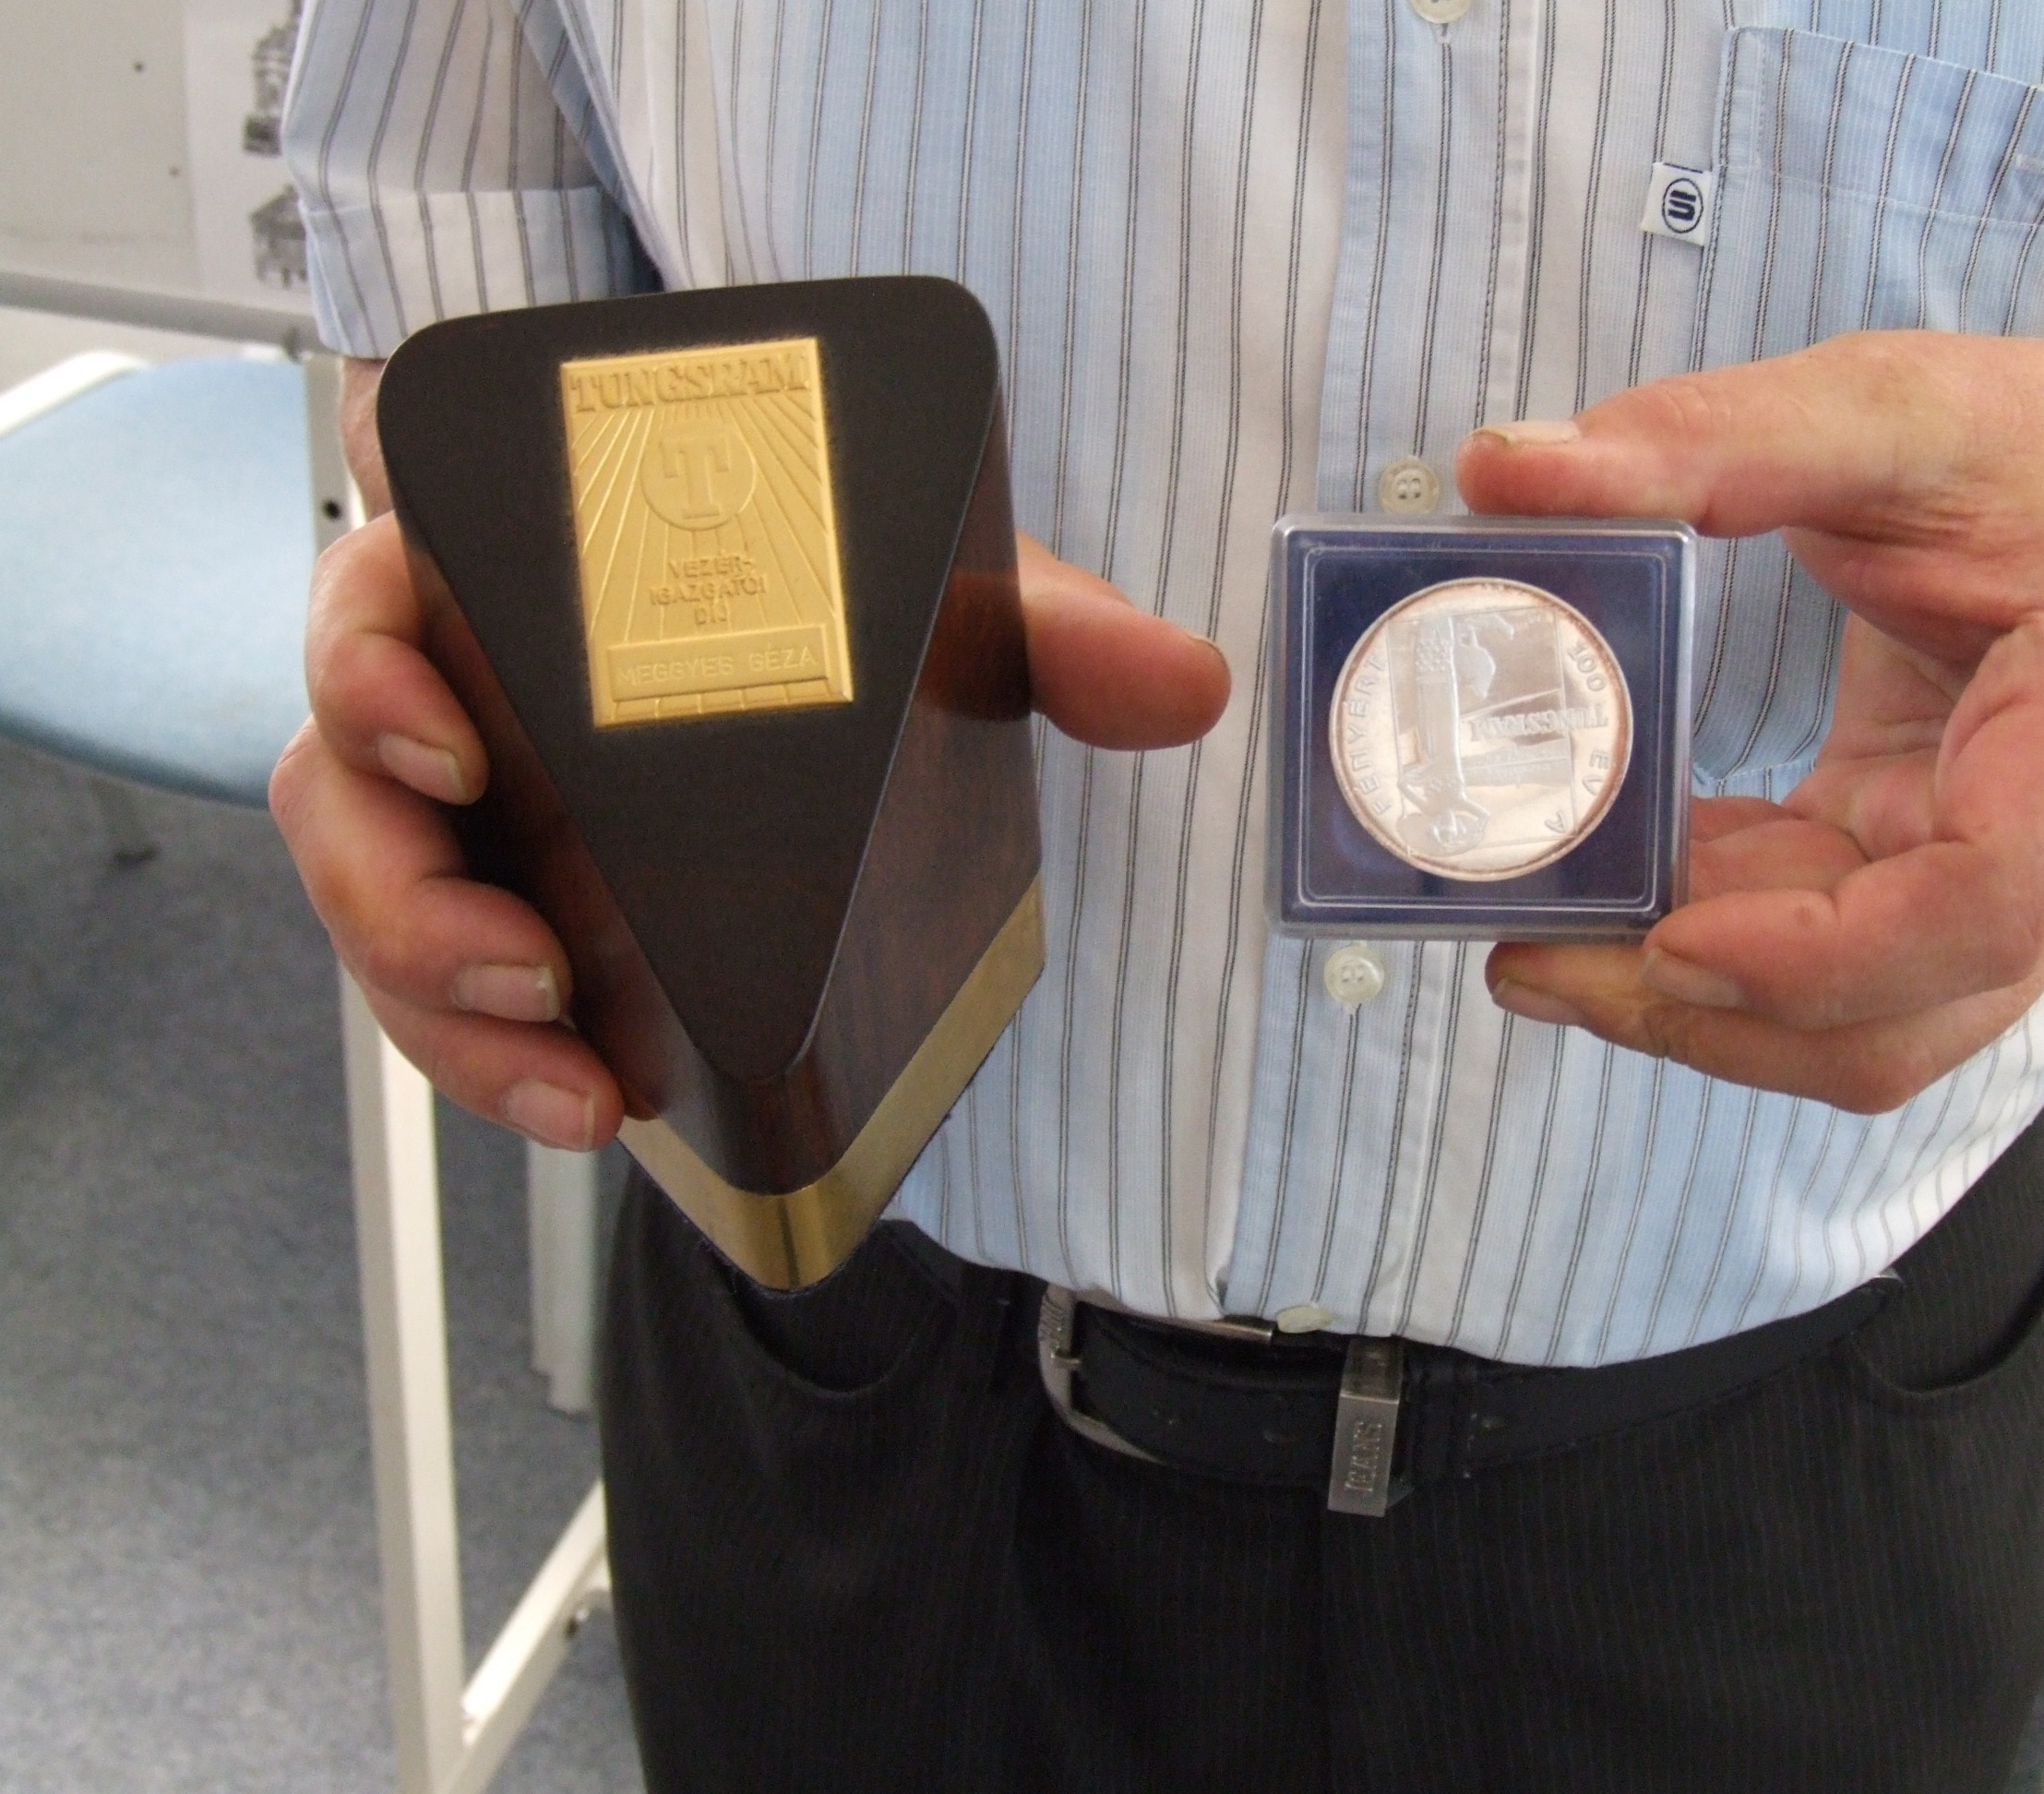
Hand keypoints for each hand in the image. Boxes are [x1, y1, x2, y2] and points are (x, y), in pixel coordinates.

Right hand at [270, 516, 1228, 1148]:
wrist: (823, 688)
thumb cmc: (839, 610)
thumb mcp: (937, 602)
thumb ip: (1046, 625)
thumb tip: (1186, 680)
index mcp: (522, 569)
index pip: (381, 583)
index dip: (367, 657)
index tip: (441, 736)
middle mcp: (463, 691)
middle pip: (344, 782)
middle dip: (398, 892)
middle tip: (517, 960)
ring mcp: (468, 817)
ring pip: (373, 910)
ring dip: (440, 1011)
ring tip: (564, 1077)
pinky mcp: (500, 912)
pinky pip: (441, 991)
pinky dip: (492, 1059)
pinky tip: (582, 1102)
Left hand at [1459, 331, 2043, 1111]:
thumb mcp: (1892, 409)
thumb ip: (1708, 439)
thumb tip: (1504, 468)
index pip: (1987, 903)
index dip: (1824, 956)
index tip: (1669, 939)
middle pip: (1905, 1014)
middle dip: (1711, 1015)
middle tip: (1532, 961)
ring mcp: (2019, 891)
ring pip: (1861, 1023)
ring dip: (1695, 1007)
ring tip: (1536, 949)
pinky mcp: (1938, 887)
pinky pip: (1828, 960)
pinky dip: (1712, 947)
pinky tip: (1602, 902)